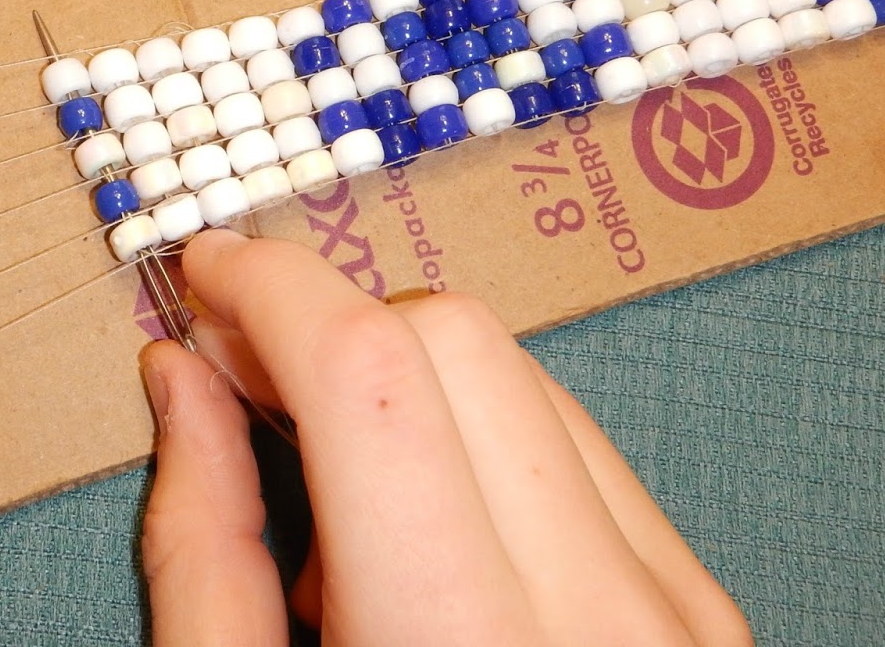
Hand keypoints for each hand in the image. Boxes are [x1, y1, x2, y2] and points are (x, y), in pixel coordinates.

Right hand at [140, 231, 752, 646]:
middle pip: (456, 347)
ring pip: (524, 380)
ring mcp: (676, 618)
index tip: (207, 274)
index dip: (273, 290)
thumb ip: (201, 548)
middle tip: (242, 373)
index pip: (374, 375)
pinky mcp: (702, 619)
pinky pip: (579, 452)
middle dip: (328, 326)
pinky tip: (419, 524)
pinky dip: (477, 440)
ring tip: (330, 488)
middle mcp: (602, 621)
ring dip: (403, 383)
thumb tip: (183, 382)